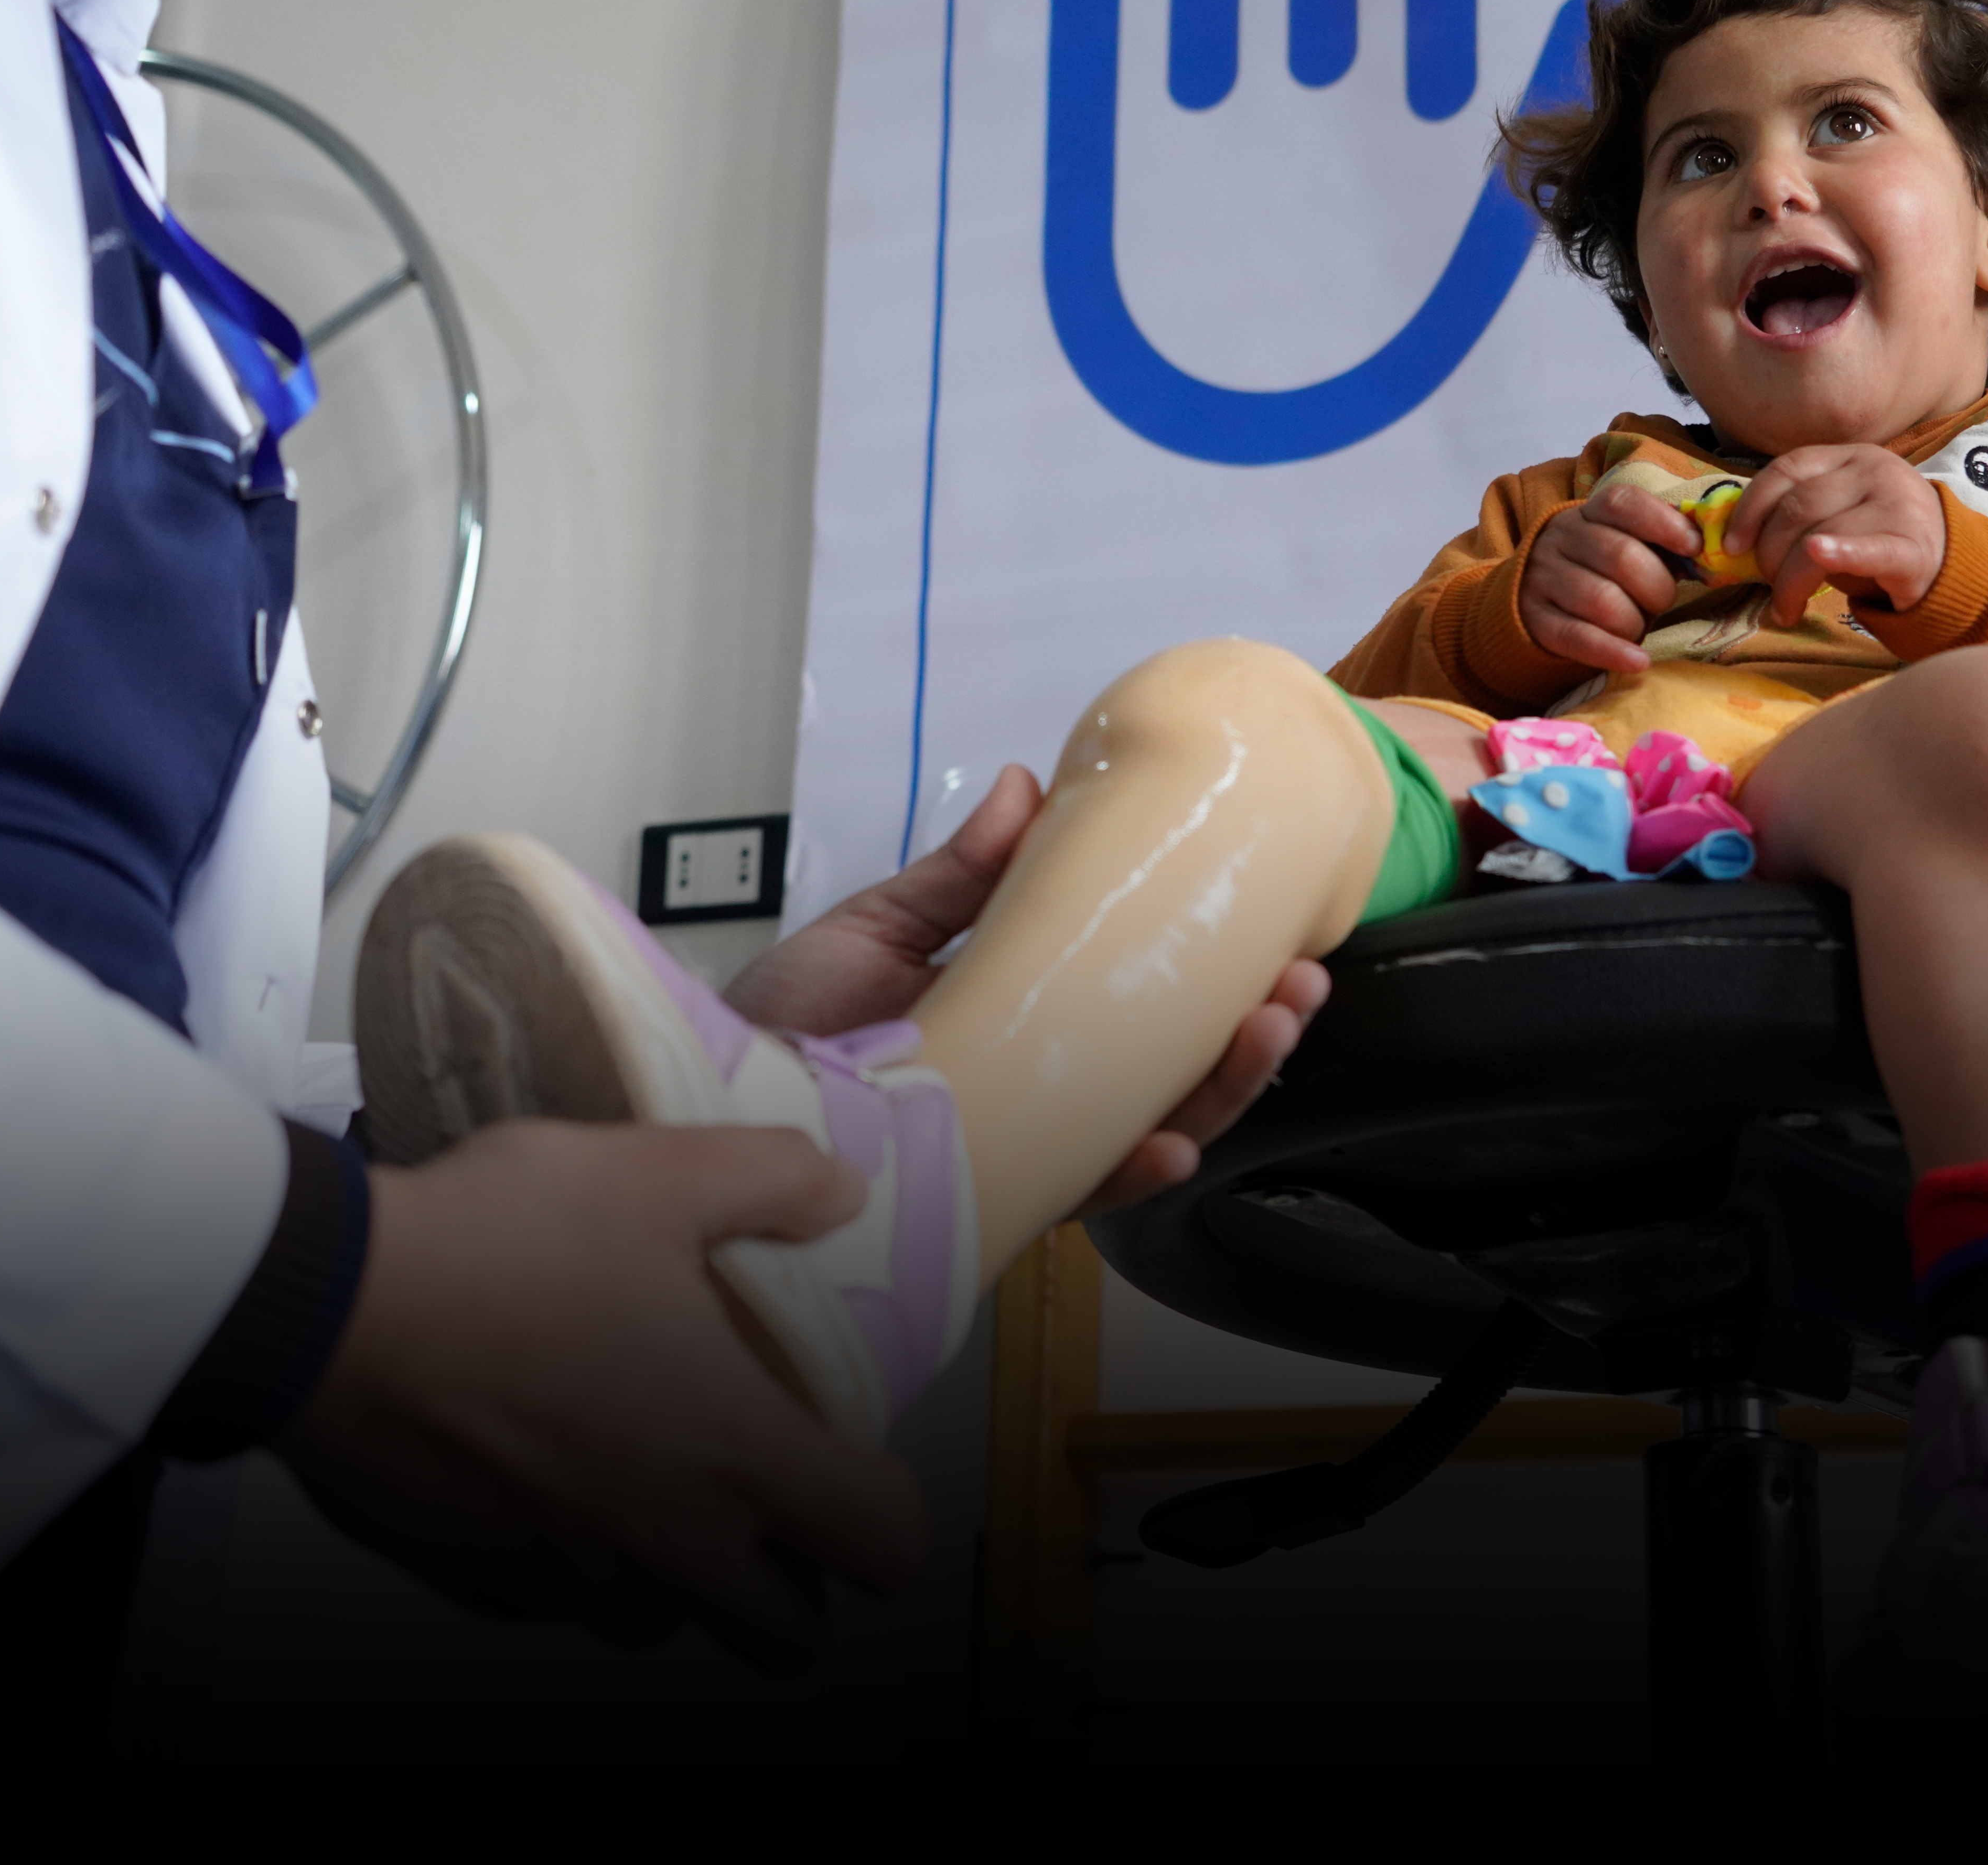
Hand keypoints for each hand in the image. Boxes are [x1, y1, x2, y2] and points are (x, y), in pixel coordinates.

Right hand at [274, 1119, 923, 1672]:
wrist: (327, 1307)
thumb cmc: (499, 1242)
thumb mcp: (653, 1173)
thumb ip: (771, 1180)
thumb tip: (842, 1191)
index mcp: (734, 1456)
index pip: (884, 1550)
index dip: (885, 1512)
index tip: (853, 1462)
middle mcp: (666, 1546)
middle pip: (788, 1639)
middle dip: (792, 1583)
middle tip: (759, 1499)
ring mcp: (570, 1581)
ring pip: (664, 1619)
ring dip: (671, 1566)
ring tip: (634, 1462)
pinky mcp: (485, 1587)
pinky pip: (560, 1597)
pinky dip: (568, 1551)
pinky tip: (536, 1460)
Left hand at [722, 764, 1331, 1215]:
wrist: (692, 1106)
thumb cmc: (776, 1033)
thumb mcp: (876, 931)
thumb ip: (960, 875)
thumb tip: (1027, 785)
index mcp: (1020, 1037)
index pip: (1137, 1018)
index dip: (1210, 987)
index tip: (1268, 937)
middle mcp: (1030, 1103)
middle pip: (1164, 1082)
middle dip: (1244, 1043)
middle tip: (1295, 985)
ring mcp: (1010, 1154)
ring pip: (1140, 1139)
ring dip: (1216, 1094)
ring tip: (1267, 1031)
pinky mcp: (972, 1202)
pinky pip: (1069, 1197)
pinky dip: (1125, 1173)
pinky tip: (1169, 1142)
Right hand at [1519, 481, 1702, 672]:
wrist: (1536, 595)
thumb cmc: (1600, 569)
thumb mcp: (1625, 544)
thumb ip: (1662, 544)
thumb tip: (1709, 554)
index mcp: (1589, 513)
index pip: (1624, 503)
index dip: (1664, 523)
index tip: (1695, 547)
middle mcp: (1561, 538)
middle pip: (1620, 556)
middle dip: (1657, 587)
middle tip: (1663, 601)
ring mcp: (1543, 578)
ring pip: (1601, 600)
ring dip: (1635, 621)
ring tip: (1639, 627)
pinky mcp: (1535, 620)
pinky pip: (1578, 637)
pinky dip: (1614, 652)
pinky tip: (1639, 661)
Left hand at [1723, 443, 1947, 626]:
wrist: (1949, 561)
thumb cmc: (1877, 535)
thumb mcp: (1838, 509)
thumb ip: (1797, 511)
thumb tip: (1735, 538)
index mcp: (1849, 455)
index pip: (1787, 469)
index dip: (1751, 507)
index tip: (1731, 545)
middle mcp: (1875, 471)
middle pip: (1798, 508)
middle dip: (1768, 554)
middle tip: (1768, 586)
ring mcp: (1898, 505)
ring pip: (1818, 537)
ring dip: (1789, 581)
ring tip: (1786, 607)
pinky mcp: (1913, 547)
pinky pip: (1867, 550)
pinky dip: (1838, 554)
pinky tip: (1818, 559)